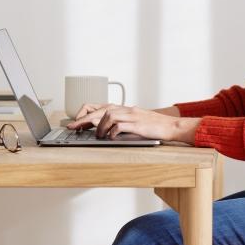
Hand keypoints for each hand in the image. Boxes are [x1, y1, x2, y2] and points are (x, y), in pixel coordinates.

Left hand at [67, 104, 200, 142]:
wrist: (171, 126)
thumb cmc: (154, 126)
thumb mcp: (135, 121)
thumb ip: (120, 123)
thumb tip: (103, 129)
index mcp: (124, 108)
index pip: (100, 106)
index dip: (85, 113)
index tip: (77, 122)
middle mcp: (126, 109)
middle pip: (100, 110)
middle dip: (84, 120)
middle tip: (74, 128)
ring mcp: (132, 116)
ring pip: (108, 116)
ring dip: (99, 127)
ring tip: (97, 136)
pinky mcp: (137, 125)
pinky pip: (119, 126)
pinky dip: (112, 132)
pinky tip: (111, 138)